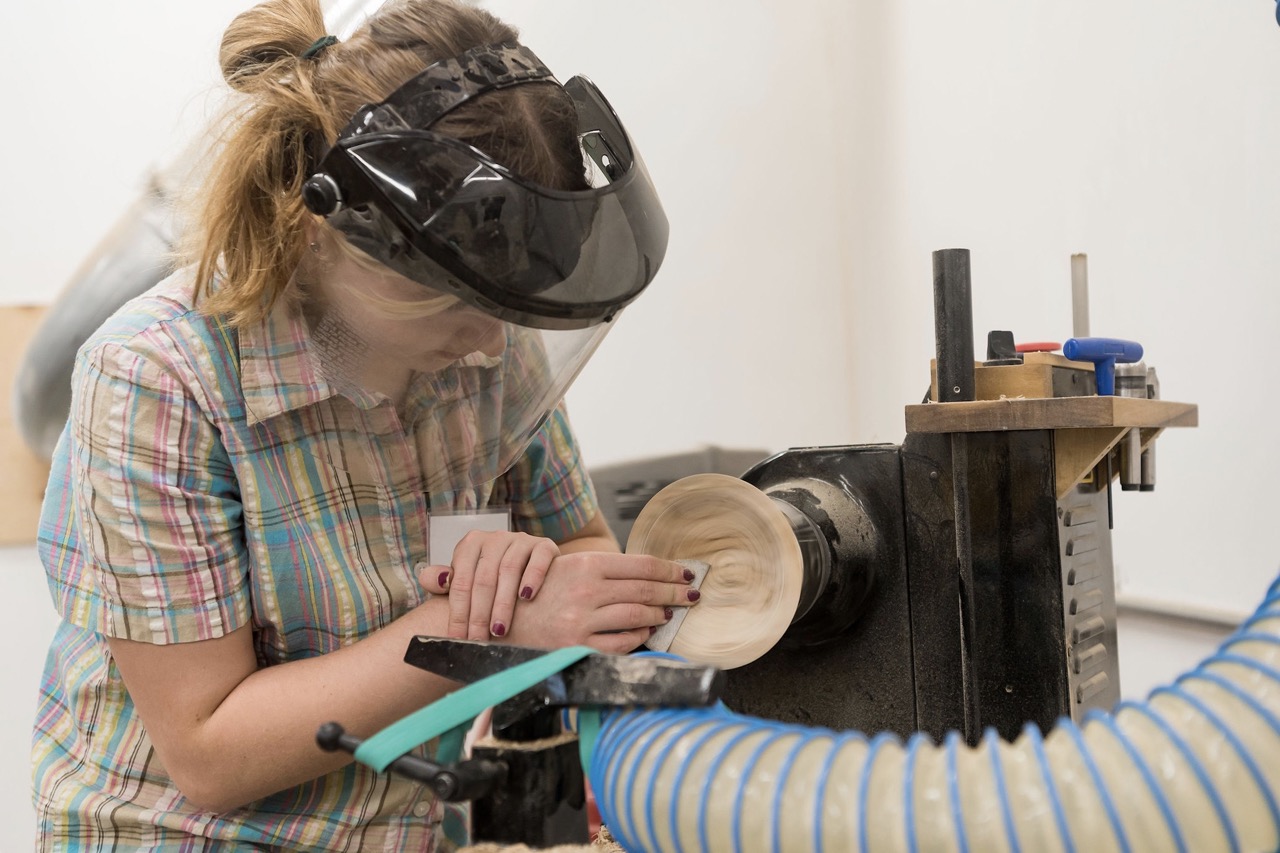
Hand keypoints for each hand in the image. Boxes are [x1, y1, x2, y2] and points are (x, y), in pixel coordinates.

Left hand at [419, 530, 559, 639]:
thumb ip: (446, 581)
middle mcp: (495, 538)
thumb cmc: (494, 578)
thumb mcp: (467, 578)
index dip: (458, 611)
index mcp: (471, 544)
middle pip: (483, 578)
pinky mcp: (545, 545)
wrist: (532, 565)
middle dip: (479, 613)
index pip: (460, 581)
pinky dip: (532, 578)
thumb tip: (425, 578)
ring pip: (509, 570)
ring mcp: (521, 539)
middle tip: (478, 639)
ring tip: (499, 630)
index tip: (457, 637)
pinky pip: (538, 560)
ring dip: (503, 603)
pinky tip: (526, 597)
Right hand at [503, 552, 699, 653]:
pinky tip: (645, 631)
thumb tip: (647, 573)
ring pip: (638, 616)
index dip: (669, 570)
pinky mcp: (579, 646)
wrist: (503, 617)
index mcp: (587, 565)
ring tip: (669, 612)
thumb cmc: (539, 589)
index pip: (642, 565)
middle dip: (674, 592)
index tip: (686, 574)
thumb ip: (604, 569)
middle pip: (646, 590)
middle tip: (691, 595)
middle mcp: (588, 590)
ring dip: (659, 614)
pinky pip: (622, 643)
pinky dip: (639, 636)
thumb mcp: (568, 566)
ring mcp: (584, 620)